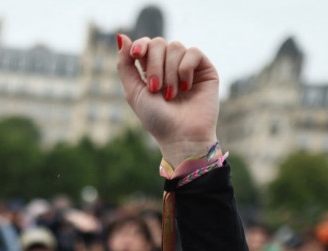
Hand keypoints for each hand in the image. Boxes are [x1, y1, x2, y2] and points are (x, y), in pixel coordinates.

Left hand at [117, 35, 218, 167]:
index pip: (146, 45)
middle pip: (159, 43)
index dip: (141, 45)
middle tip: (156, 89)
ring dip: (169, 72)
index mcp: (152, 70)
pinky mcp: (205, 70)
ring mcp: (188, 67)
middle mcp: (170, 66)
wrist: (181, 136)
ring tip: (171, 95)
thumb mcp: (134, 92)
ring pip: (175, 46)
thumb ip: (125, 65)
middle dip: (155, 65)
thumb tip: (122, 37)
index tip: (136, 55)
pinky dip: (186, 69)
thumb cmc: (157, 119)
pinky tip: (186, 87)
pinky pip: (193, 52)